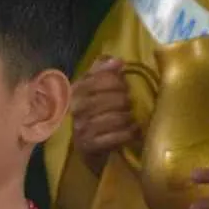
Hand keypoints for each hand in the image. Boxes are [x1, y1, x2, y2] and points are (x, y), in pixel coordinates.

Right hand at [71, 57, 138, 172]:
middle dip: (124, 99)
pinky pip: (116, 137)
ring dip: (127, 116)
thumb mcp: (92, 88)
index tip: (124, 83)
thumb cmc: (93, 112)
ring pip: (114, 118)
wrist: (86, 147)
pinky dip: (128, 133)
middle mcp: (75, 110)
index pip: (95, 80)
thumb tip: (117, 61)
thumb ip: (102, 71)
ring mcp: (81, 129)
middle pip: (107, 99)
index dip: (114, 81)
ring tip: (131, 116)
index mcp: (75, 92)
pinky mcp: (90, 146)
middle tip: (129, 102)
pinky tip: (134, 130)